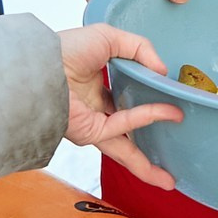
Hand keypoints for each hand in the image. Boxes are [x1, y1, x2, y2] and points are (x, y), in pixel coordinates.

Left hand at [59, 23, 184, 190]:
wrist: (44, 63)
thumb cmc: (67, 48)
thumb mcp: (109, 37)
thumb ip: (140, 48)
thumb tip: (163, 70)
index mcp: (97, 87)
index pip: (126, 101)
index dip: (149, 102)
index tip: (173, 101)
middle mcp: (96, 109)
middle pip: (127, 135)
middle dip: (147, 152)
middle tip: (170, 162)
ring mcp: (94, 124)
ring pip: (126, 148)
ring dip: (148, 163)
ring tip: (169, 180)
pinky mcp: (91, 132)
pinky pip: (125, 126)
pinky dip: (148, 117)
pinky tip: (169, 113)